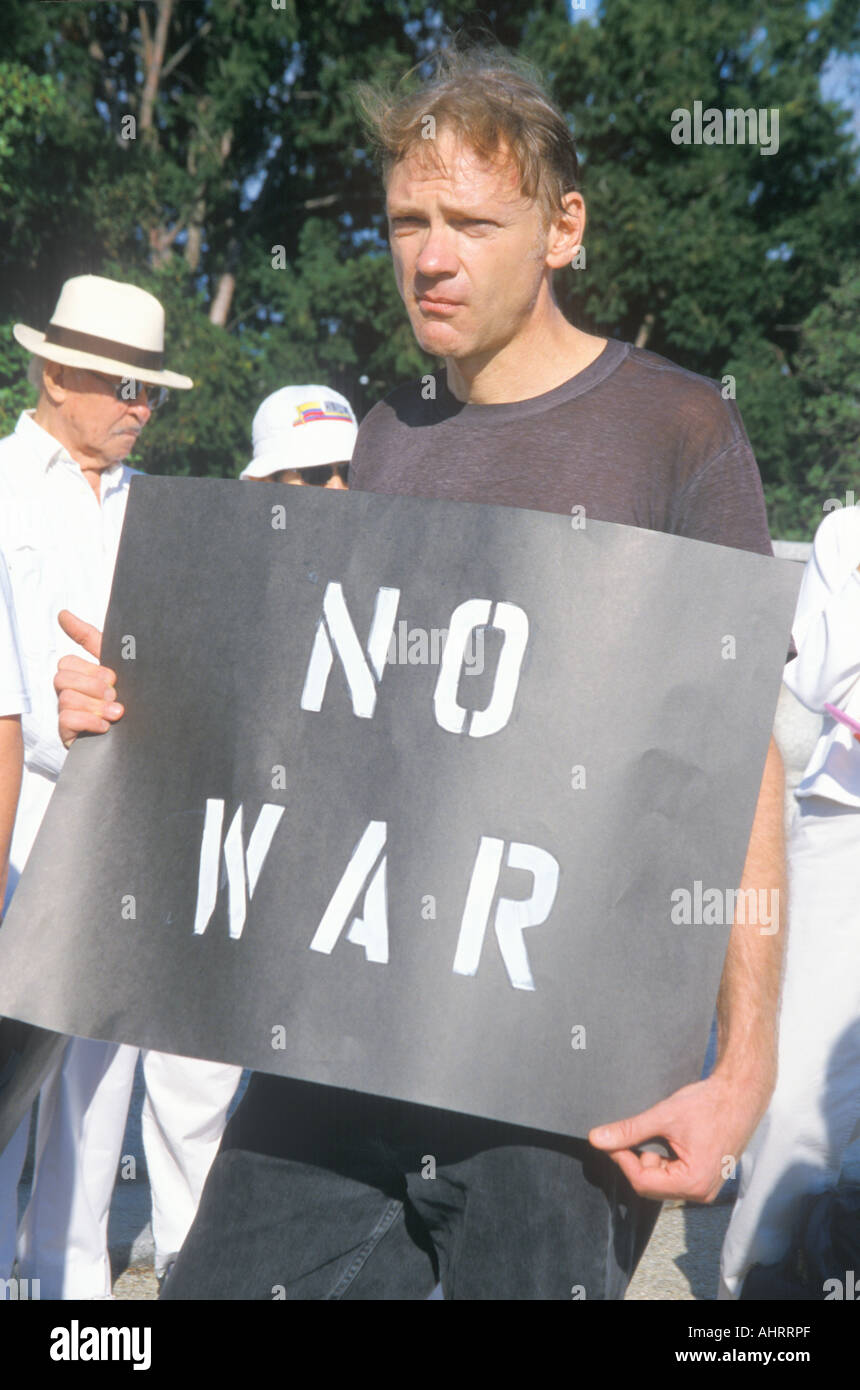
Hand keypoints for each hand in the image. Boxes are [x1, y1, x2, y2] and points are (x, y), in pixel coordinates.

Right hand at [54, 609, 123, 748]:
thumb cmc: (136, 707)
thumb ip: (106, 646)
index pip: (76, 652)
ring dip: (94, 704)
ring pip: (65, 695)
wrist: (147, 744)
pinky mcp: (67, 732)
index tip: (78, 633)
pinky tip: (106, 727)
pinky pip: (66, 717)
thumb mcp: (130, 676)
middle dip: (92, 681)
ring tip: (117, 713)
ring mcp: (69, 711)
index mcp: (90, 673)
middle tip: (115, 693)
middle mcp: (75, 689)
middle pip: (64, 671)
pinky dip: (88, 720)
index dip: (77, 636)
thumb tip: (68, 614)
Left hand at [588, 1066, 770, 1202]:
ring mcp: (705, 1187)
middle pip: (650, 1185)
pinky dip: (663, 1160)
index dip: (622, 1160)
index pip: (642, 1182)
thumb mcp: (664, 1116)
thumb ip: (629, 1130)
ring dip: (651, 1159)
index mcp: (694, 1182)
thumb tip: (597, 1139)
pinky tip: (668, 1139)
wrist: (740, 1093)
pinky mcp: (705, 1177)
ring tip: (657, 1132)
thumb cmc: (709, 1103)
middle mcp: (701, 1192)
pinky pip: (673, 1176)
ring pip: (660, 1181)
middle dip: (637, 1160)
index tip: (611, 1140)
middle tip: (630, 1134)